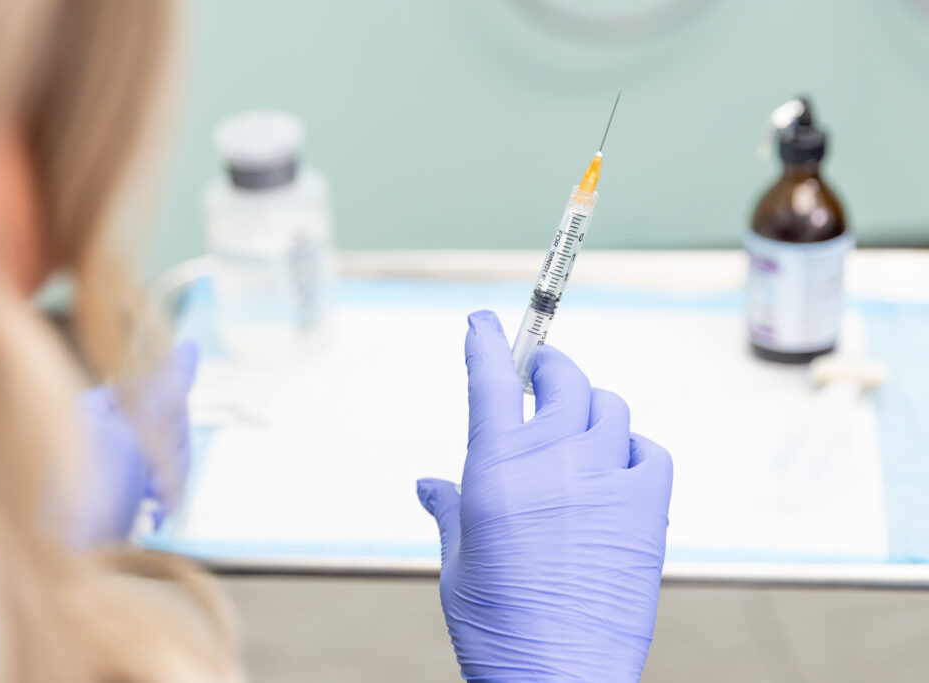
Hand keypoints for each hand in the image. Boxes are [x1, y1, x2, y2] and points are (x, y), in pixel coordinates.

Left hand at [74, 342, 197, 545]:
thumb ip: (165, 391)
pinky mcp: (134, 491)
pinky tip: (150, 512)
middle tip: (150, 478)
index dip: (171, 419)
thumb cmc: (85, 489)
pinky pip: (170, 483)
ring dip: (170, 481)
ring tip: (148, 500)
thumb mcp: (129, 432)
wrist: (65, 555)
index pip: (163, 391)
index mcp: (102, 405)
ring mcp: (125, 462)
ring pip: (176, 455)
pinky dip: (167, 498)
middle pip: (173, 424)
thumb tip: (190, 346)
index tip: (156, 444)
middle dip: (170, 455)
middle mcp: (114, 429)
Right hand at [417, 310, 672, 681]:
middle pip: (562, 378)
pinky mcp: (645, 509)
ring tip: (577, 429)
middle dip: (548, 368)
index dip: (486, 342)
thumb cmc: (498, 627)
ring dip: (589, 407)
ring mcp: (605, 480)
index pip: (489, 380)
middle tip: (540, 376)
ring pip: (608, 406)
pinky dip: (632, 449)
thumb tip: (429, 484)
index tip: (483, 322)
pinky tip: (616, 469)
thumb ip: (450, 509)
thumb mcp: (459, 562)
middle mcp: (553, 461)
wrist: (558, 678)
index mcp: (496, 469)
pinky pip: (648, 450)